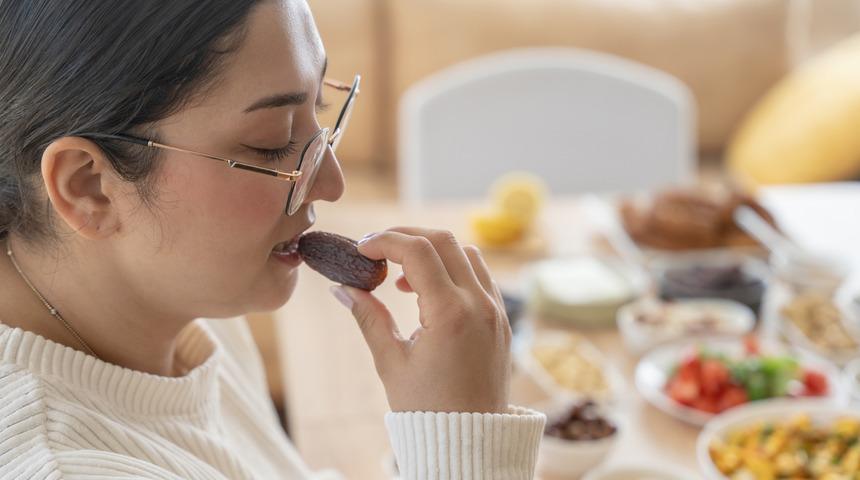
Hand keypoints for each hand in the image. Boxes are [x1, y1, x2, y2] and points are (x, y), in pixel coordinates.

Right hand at [330, 227, 510, 413]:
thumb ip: (368, 317)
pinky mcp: (502, 320)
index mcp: (450, 314)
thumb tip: (341, 287)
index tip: (361, 250)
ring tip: (402, 282)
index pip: (417, 251)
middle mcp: (480, 305)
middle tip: (377, 252)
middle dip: (406, 237)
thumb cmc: (427, 409)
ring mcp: (496, 311)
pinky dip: (454, 270)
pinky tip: (429, 294)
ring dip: (433, 253)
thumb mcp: (390, 362)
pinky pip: (481, 277)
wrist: (470, 443)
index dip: (384, 241)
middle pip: (444, 241)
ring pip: (467, 254)